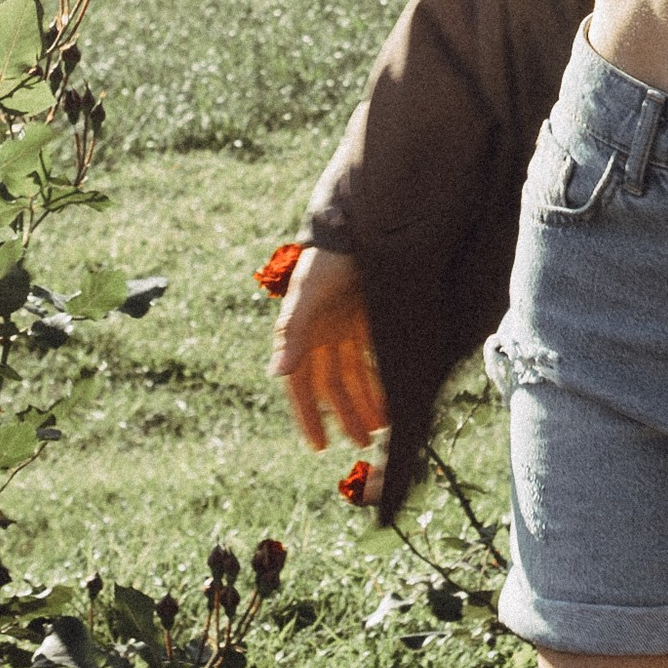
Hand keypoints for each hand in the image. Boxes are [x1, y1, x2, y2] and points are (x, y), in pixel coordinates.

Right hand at [267, 243, 386, 454]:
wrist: (359, 222)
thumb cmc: (327, 257)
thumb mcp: (307, 293)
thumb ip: (291, 331)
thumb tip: (275, 372)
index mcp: (302, 330)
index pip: (302, 384)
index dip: (308, 415)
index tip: (319, 445)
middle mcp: (323, 333)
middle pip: (332, 384)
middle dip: (344, 414)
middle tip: (361, 444)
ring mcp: (346, 326)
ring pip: (354, 375)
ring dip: (364, 401)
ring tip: (378, 430)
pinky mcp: (369, 317)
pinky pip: (372, 357)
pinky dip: (379, 378)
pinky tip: (391, 398)